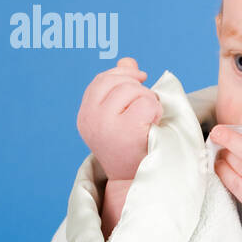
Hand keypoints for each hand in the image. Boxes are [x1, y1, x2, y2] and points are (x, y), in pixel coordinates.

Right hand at [76, 57, 162, 180]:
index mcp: (86, 115)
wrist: (138, 182)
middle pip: (117, 81)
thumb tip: (128, 60)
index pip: (101, 81)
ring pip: (132, 89)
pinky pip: (146, 102)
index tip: (140, 79)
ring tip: (151, 118)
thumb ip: (122, 87)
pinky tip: (154, 123)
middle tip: (149, 106)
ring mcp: (105, 124)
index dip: (123, 74)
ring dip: (149, 99)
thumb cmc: (133, 149)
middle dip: (138, 87)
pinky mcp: (125, 130)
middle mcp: (90, 118)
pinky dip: (156, 109)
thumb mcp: (122, 117)